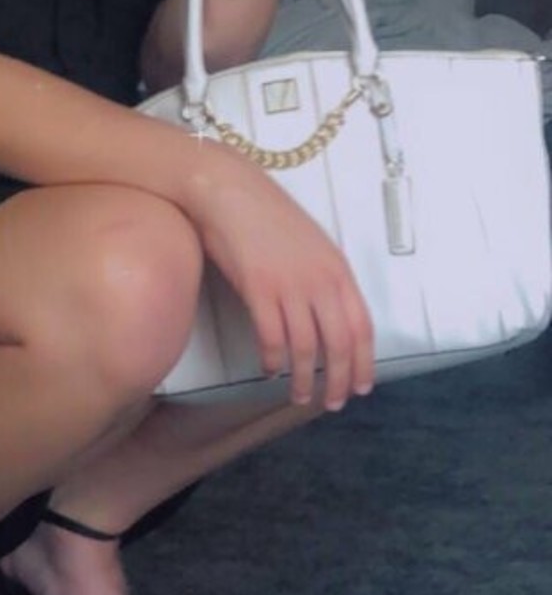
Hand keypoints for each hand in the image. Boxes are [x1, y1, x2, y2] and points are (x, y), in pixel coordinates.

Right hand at [184, 141, 375, 409]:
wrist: (230, 191)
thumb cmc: (267, 217)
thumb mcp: (311, 245)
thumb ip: (325, 279)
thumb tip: (330, 318)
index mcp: (338, 269)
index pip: (363, 326)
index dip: (365, 362)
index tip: (362, 386)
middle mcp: (320, 280)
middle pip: (339, 343)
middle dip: (340, 379)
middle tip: (333, 403)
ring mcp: (290, 284)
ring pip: (306, 347)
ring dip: (304, 379)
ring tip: (300, 396)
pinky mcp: (258, 287)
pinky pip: (271, 337)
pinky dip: (272, 359)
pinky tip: (269, 369)